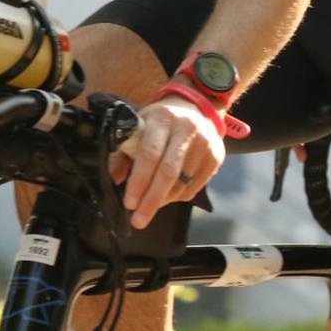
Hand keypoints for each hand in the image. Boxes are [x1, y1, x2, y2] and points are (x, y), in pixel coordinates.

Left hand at [117, 96, 225, 227]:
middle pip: (168, 172)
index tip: (129, 203)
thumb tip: (114, 178)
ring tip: (150, 206)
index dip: (139, 181)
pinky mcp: (216, 157)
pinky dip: (178, 197)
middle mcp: (187, 129)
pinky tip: (168, 196)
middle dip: (151, 200)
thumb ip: (123, 152)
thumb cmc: (160, 123)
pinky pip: (195, 187)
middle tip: (139, 220)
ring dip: (163, 200)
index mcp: (162, 119)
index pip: (150, 154)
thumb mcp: (138, 128)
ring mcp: (205, 143)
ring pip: (182, 183)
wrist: (195, 110)